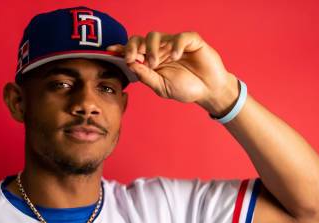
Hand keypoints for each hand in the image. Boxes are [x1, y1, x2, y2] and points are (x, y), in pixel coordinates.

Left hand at [107, 31, 238, 116]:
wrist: (208, 91)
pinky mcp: (191, 41)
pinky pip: (180, 37)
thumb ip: (146, 76)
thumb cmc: (184, 89)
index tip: (110, 50)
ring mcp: (174, 44)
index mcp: (151, 61)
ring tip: (155, 63)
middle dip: (132, 47)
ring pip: (156, 36)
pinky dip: (175, 45)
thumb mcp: (161, 87)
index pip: (133, 51)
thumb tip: (130, 65)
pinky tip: (175, 56)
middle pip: (140, 39)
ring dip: (151, 49)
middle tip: (132, 58)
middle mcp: (160, 50)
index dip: (121, 49)